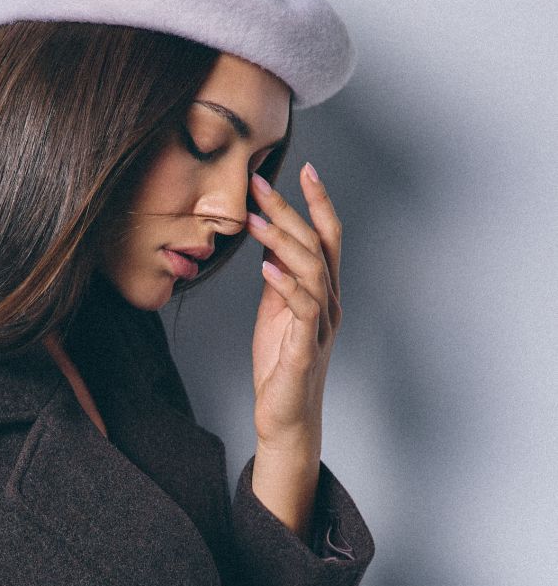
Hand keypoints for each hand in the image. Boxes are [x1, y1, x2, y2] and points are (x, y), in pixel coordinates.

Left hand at [245, 164, 342, 454]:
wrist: (285, 417)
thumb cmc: (281, 366)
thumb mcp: (275, 312)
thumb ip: (278, 279)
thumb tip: (270, 242)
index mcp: (322, 292)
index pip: (327, 237)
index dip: (319, 202)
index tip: (305, 168)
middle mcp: (328, 304)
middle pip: (316, 246)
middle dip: (288, 212)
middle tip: (260, 184)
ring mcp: (320, 326)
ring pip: (311, 272)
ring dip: (282, 242)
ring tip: (256, 220)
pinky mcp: (305, 349)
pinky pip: (301, 311)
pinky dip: (285, 286)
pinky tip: (266, 269)